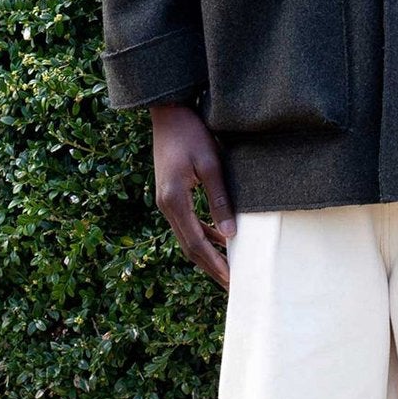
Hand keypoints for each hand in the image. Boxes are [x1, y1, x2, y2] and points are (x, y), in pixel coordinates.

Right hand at [150, 103, 235, 291]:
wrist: (168, 113)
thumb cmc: (191, 134)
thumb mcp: (210, 164)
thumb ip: (220, 200)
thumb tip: (231, 234)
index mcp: (174, 200)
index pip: (196, 243)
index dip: (214, 264)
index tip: (231, 281)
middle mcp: (166, 205)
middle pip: (189, 246)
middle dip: (210, 267)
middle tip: (232, 285)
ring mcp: (166, 201)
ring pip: (187, 237)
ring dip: (207, 254)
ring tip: (228, 269)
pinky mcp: (171, 195)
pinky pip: (187, 223)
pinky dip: (203, 235)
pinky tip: (221, 239)